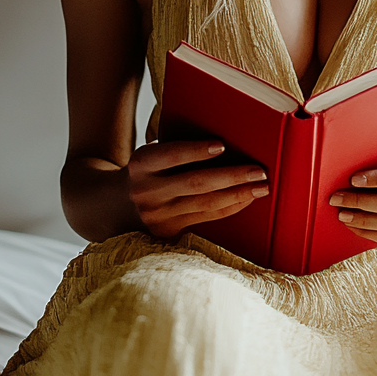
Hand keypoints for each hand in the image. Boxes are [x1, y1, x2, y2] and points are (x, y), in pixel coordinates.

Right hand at [126, 140, 268, 237]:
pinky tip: (246, 198)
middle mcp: (147, 191)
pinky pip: (206, 218)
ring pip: (205, 204)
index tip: (222, 145)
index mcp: (141, 164)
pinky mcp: (168, 232)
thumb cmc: (146, 171)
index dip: (196, 151)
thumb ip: (176, 151)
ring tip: (262, 186)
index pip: (171, 155)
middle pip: (195, 183)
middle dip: (232, 176)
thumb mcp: (150, 155)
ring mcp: (157, 215)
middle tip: (260, 170)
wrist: (114, 206)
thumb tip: (226, 144)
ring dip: (238, 194)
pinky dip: (229, 207)